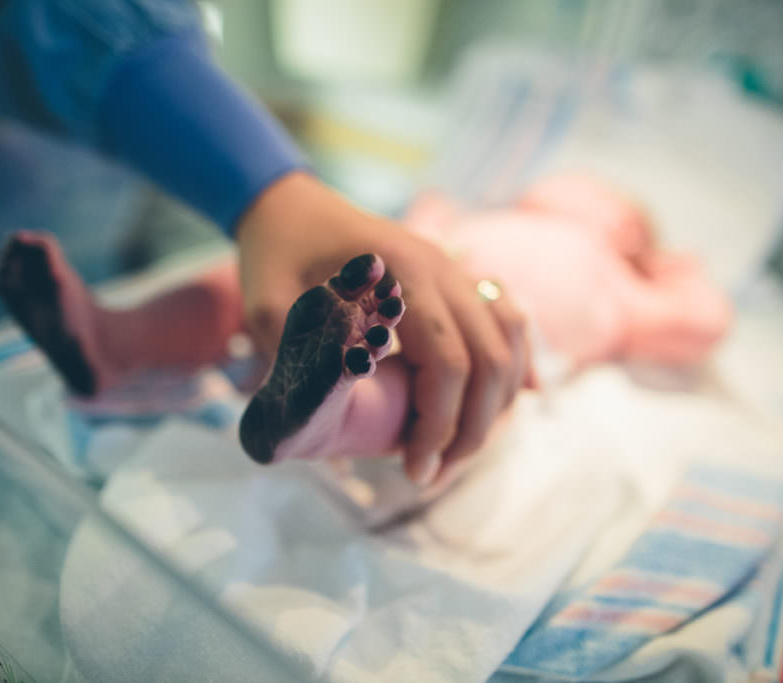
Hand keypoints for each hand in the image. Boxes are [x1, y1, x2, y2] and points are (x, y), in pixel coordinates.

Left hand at [235, 172, 533, 483]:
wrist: (288, 205)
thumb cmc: (272, 259)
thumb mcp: (267, 311)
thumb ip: (301, 359)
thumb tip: (334, 424)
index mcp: (401, 276)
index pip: (448, 365)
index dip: (439, 426)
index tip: (414, 470)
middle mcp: (441, 269)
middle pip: (489, 360)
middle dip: (472, 428)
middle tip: (435, 473)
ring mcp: (454, 268)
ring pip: (507, 343)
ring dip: (495, 403)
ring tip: (459, 449)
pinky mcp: (455, 276)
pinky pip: (506, 319)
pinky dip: (515, 361)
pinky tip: (509, 401)